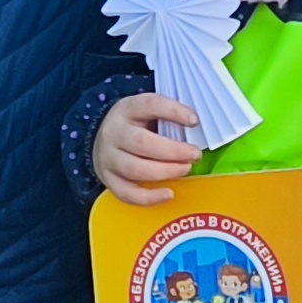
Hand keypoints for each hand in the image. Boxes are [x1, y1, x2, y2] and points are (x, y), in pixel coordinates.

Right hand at [90, 93, 200, 207]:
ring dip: (165, 171)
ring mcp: (108, 158)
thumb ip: (168, 117)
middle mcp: (114, 132)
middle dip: (173, 151)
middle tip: (194, 154)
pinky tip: (169, 194)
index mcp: (127, 109)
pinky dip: (150, 197)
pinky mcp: (108, 179)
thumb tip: (198, 128)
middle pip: (142, 142)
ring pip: (135, 169)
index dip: (173, 111)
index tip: (194, 121)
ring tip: (185, 169)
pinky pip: (127, 193)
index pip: (150, 105)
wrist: (103, 138)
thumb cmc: (135, 125)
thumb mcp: (147, 112)